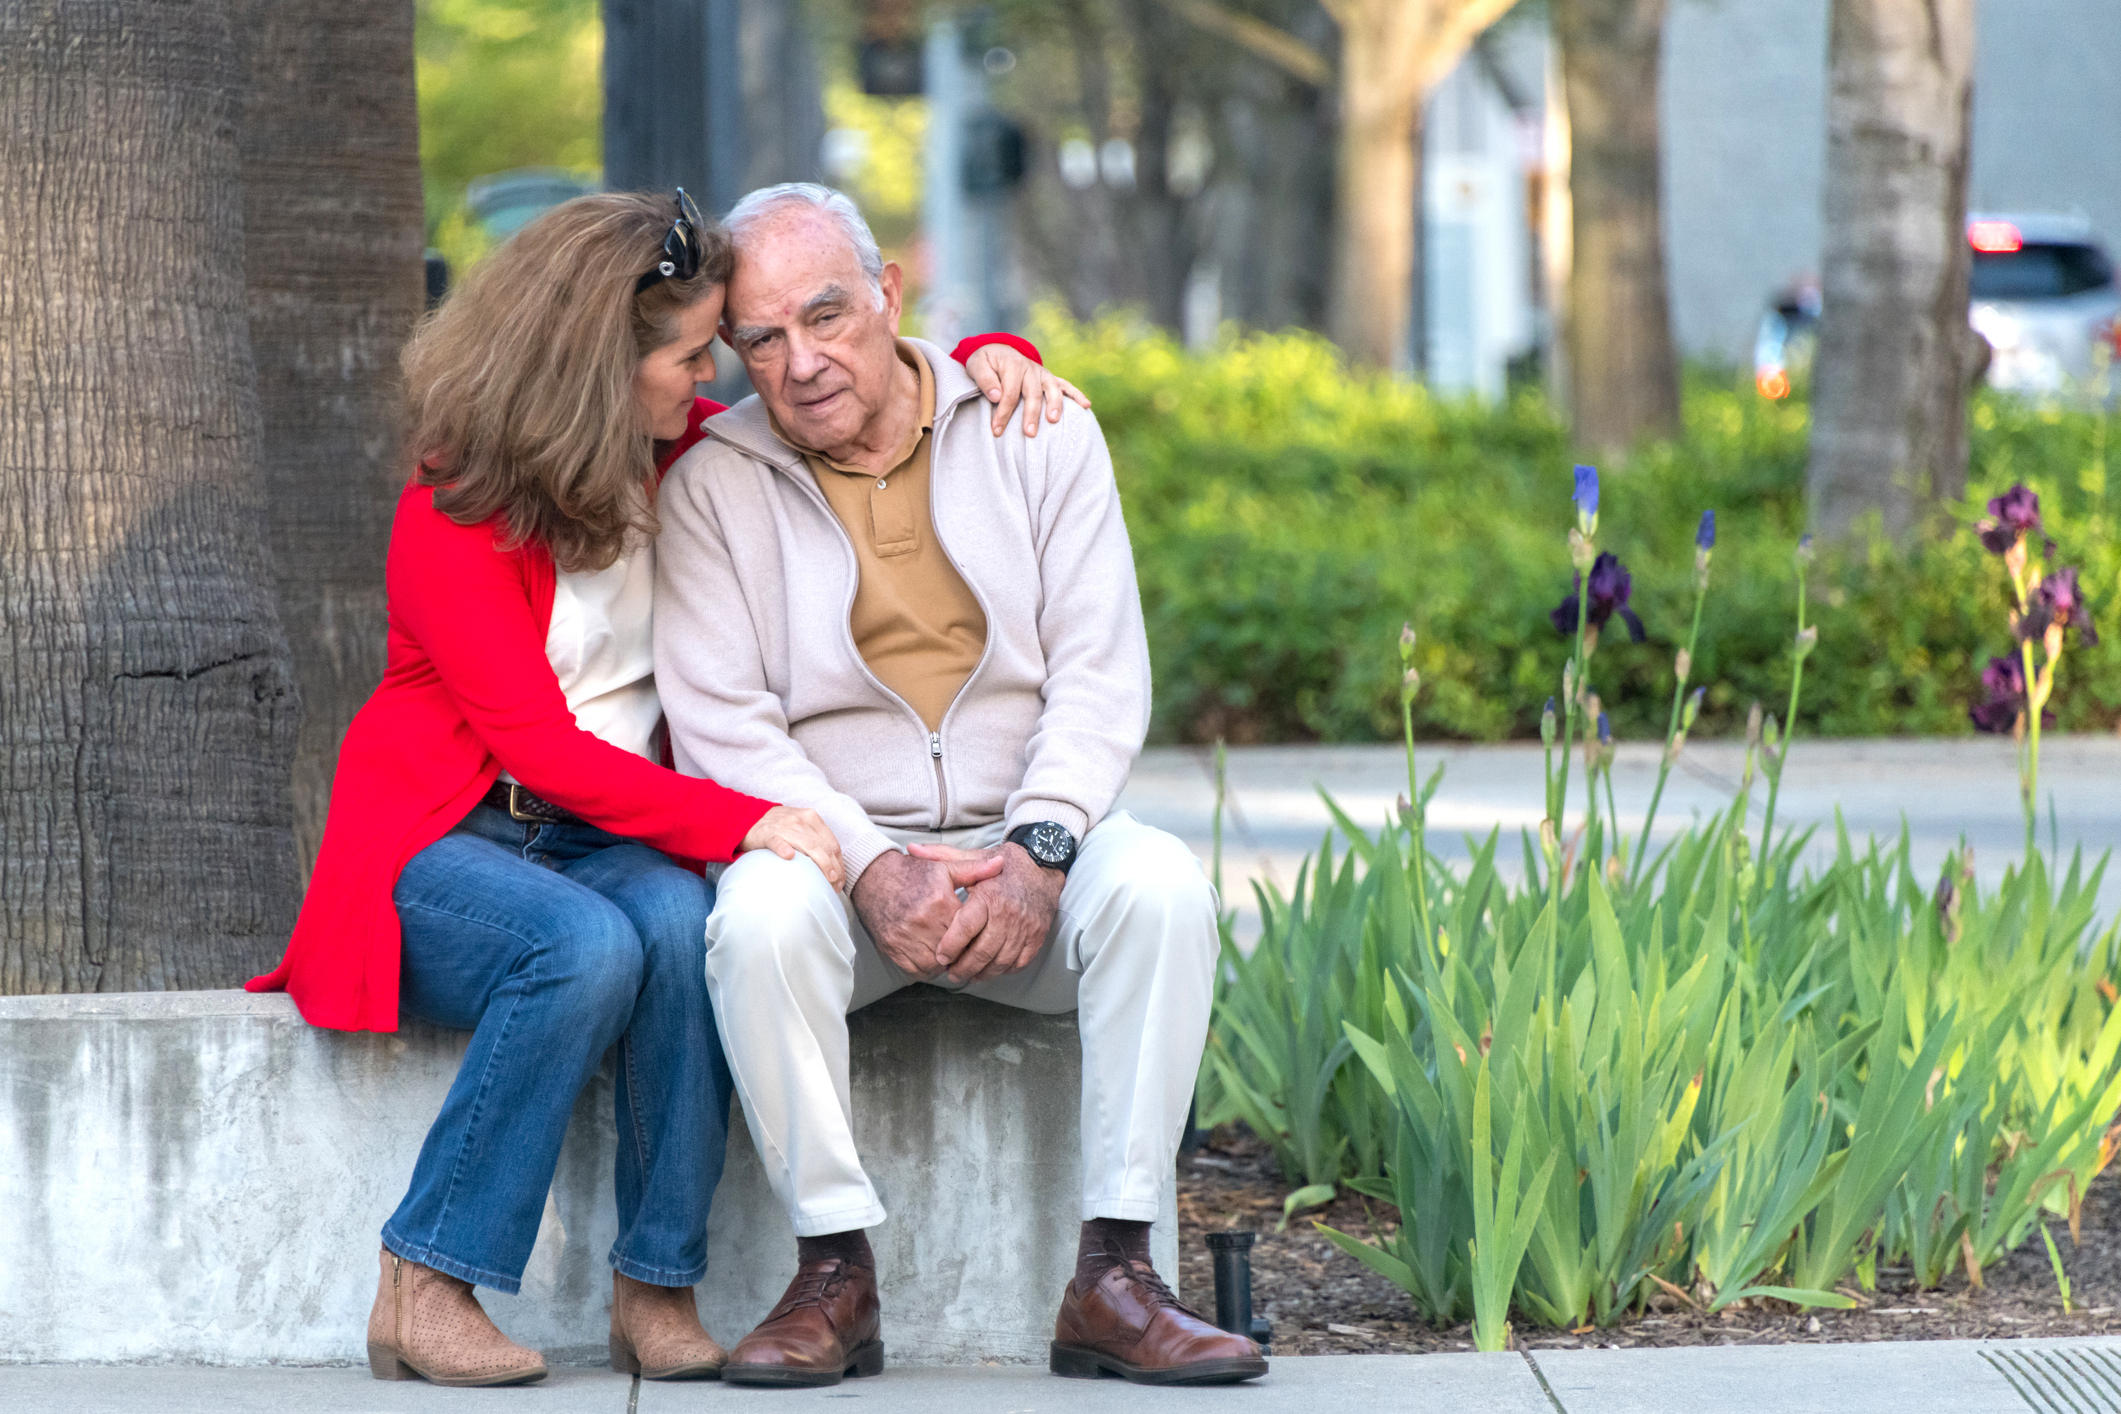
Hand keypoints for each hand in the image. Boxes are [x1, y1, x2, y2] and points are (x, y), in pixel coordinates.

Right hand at [740, 805, 844, 888]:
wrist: (748, 817)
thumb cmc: (779, 827)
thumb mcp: (800, 827)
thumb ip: (815, 840)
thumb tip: (833, 867)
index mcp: (812, 818)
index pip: (832, 843)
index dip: (839, 864)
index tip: (840, 880)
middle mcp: (800, 820)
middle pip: (823, 847)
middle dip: (833, 868)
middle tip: (835, 885)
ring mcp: (783, 826)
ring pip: (807, 845)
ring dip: (819, 864)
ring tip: (826, 879)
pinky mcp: (766, 833)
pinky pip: (777, 841)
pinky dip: (783, 848)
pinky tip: (789, 856)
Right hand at [851, 848, 1005, 977]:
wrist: (872, 877)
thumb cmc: (911, 873)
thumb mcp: (943, 867)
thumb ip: (974, 870)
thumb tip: (1001, 865)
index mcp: (939, 902)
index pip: (967, 930)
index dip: (974, 935)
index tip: (977, 934)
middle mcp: (923, 922)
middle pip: (954, 950)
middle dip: (962, 952)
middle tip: (965, 949)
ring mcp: (905, 937)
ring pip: (936, 964)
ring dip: (944, 963)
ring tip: (949, 954)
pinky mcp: (892, 948)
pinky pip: (916, 970)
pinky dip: (926, 968)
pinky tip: (931, 956)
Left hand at [907, 842, 1063, 984]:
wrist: (1044, 865)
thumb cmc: (1005, 864)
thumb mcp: (974, 856)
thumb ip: (942, 856)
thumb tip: (912, 849)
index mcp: (988, 895)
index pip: (966, 928)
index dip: (950, 946)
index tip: (940, 956)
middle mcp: (1008, 914)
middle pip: (982, 952)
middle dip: (962, 967)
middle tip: (951, 973)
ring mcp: (1025, 927)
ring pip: (1000, 962)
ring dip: (982, 973)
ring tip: (968, 975)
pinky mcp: (1037, 936)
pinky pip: (1019, 962)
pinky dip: (1004, 970)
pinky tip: (992, 969)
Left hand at [963, 344, 1092, 437]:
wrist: (998, 350)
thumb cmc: (985, 363)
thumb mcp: (976, 365)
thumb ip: (985, 379)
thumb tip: (996, 396)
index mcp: (1012, 365)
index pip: (1009, 393)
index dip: (1003, 413)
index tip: (997, 431)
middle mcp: (1030, 368)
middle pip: (1032, 394)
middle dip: (1031, 414)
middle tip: (1029, 434)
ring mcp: (1042, 374)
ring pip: (1052, 389)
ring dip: (1055, 405)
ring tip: (1053, 421)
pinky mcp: (1049, 378)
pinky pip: (1066, 385)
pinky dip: (1077, 394)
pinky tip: (1086, 406)